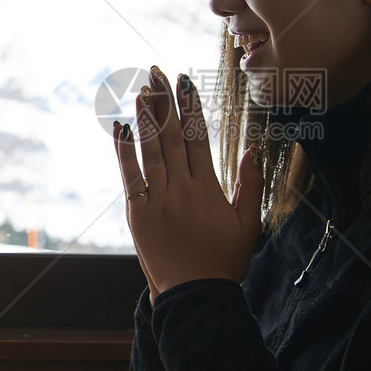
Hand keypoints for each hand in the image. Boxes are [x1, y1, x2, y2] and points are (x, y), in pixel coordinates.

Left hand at [113, 66, 263, 299]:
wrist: (195, 297)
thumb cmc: (224, 261)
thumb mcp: (248, 223)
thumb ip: (249, 183)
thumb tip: (250, 149)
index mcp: (208, 189)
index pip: (199, 138)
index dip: (191, 107)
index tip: (185, 82)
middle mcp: (182, 189)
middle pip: (172, 136)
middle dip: (165, 102)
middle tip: (157, 73)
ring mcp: (157, 201)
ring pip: (150, 151)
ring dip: (145, 118)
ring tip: (140, 91)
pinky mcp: (139, 214)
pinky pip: (129, 176)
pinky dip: (124, 151)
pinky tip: (120, 128)